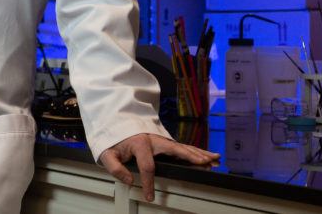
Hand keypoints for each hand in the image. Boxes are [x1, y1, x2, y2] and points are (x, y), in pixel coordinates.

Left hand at [99, 133, 218, 201]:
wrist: (115, 125)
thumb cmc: (114, 141)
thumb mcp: (107, 153)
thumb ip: (115, 167)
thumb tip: (129, 180)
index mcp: (139, 143)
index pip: (147, 166)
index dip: (148, 183)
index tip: (149, 196)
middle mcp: (153, 140)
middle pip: (174, 149)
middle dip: (189, 156)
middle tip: (203, 163)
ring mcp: (161, 140)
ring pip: (182, 147)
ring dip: (199, 153)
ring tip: (214, 159)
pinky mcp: (165, 142)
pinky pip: (183, 147)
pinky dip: (196, 151)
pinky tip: (208, 156)